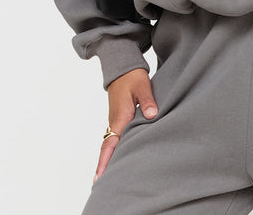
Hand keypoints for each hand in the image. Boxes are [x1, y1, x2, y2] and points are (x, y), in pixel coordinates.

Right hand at [92, 68, 157, 184]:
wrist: (123, 68)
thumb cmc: (132, 76)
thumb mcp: (142, 86)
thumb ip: (148, 100)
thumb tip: (152, 115)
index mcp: (120, 116)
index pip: (110, 143)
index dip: (105, 160)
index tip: (99, 175)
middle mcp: (115, 121)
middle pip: (108, 148)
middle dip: (105, 165)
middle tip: (101, 184)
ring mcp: (116, 120)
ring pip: (111, 143)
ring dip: (109, 158)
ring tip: (110, 177)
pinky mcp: (120, 118)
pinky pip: (116, 137)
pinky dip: (114, 149)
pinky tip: (119, 157)